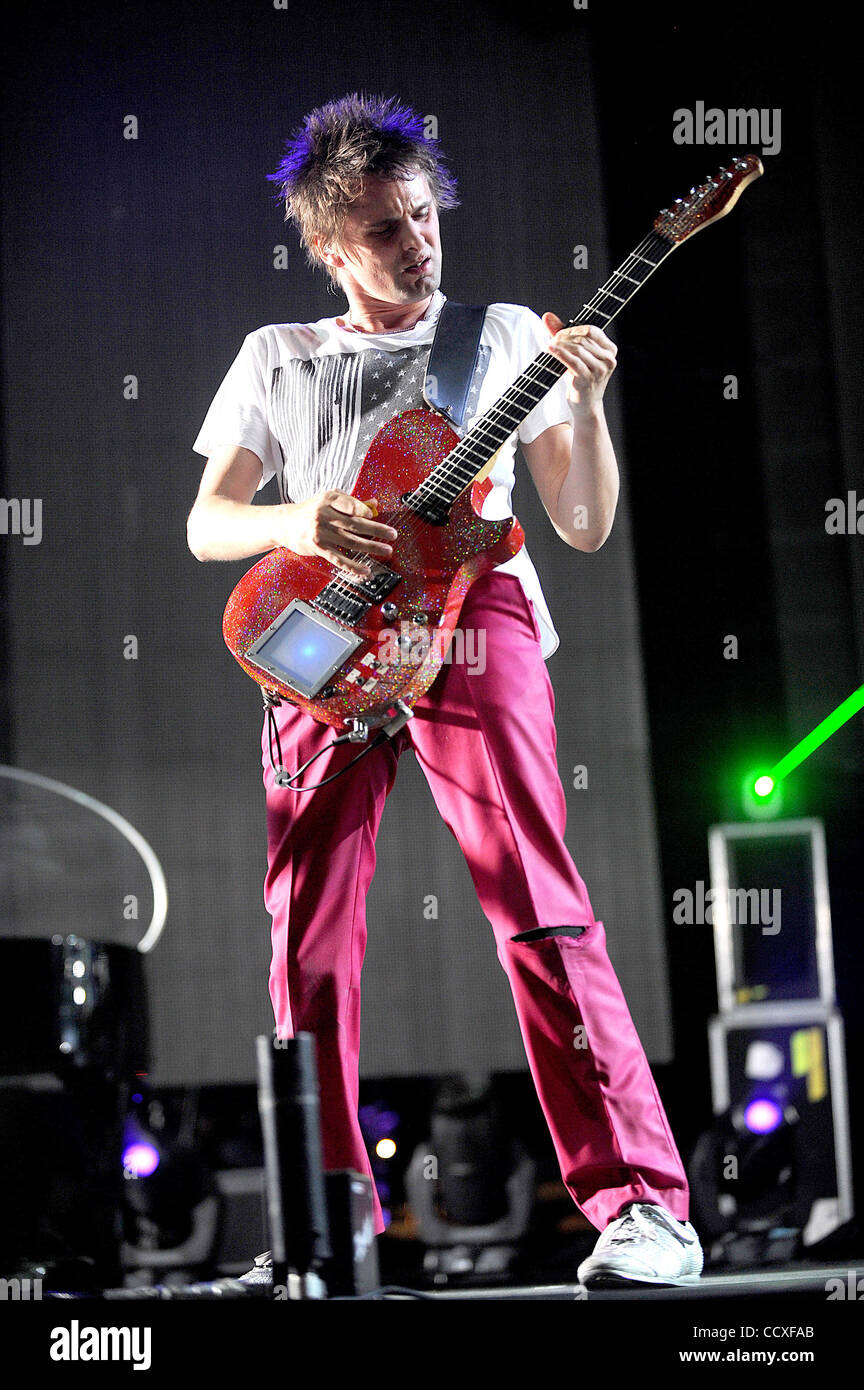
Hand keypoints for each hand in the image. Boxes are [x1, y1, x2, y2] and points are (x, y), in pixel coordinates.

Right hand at [277, 490, 396, 578]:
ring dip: (371, 547)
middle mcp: (324, 515)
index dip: (365, 511)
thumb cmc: (308, 510)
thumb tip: (373, 504)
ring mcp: (321, 532)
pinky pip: (339, 559)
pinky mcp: (318, 548)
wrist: (283, 523)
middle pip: (355, 524)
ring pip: (351, 541)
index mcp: (328, 499)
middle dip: (377, 530)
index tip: (376, 516)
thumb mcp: (328, 500)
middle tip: (392, 534)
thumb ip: (351, 502)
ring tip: (386, 550)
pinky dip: (353, 566)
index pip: (351, 505)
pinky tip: (365, 569)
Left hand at [542, 314, 616, 416]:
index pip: (592, 330)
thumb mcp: (575, 355)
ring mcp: (599, 370)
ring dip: (561, 345)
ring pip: (577, 349)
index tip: (559, 333)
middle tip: (552, 340)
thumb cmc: (580, 378)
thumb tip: (547, 316)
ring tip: (550, 346)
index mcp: (610, 350)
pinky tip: (549, 349)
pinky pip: (572, 361)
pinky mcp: (588, 379)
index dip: (574, 329)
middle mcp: (608, 359)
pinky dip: (559, 353)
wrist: (585, 406)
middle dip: (565, 338)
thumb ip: (562, 334)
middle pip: (583, 339)